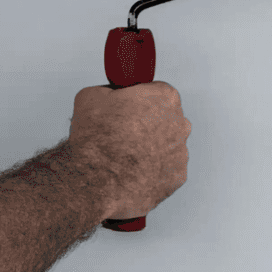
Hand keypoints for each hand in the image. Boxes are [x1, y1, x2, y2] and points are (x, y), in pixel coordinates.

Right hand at [68, 82, 190, 221]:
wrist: (97, 181)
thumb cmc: (96, 139)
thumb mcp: (91, 96)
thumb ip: (110, 92)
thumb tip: (109, 96)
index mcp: (165, 97)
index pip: (158, 91)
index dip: (139, 99)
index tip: (127, 107)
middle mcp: (180, 123)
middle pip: (166, 118)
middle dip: (148, 123)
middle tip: (123, 130)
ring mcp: (181, 152)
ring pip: (167, 145)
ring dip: (151, 147)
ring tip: (124, 154)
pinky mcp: (177, 177)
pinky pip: (166, 169)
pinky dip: (152, 169)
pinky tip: (132, 171)